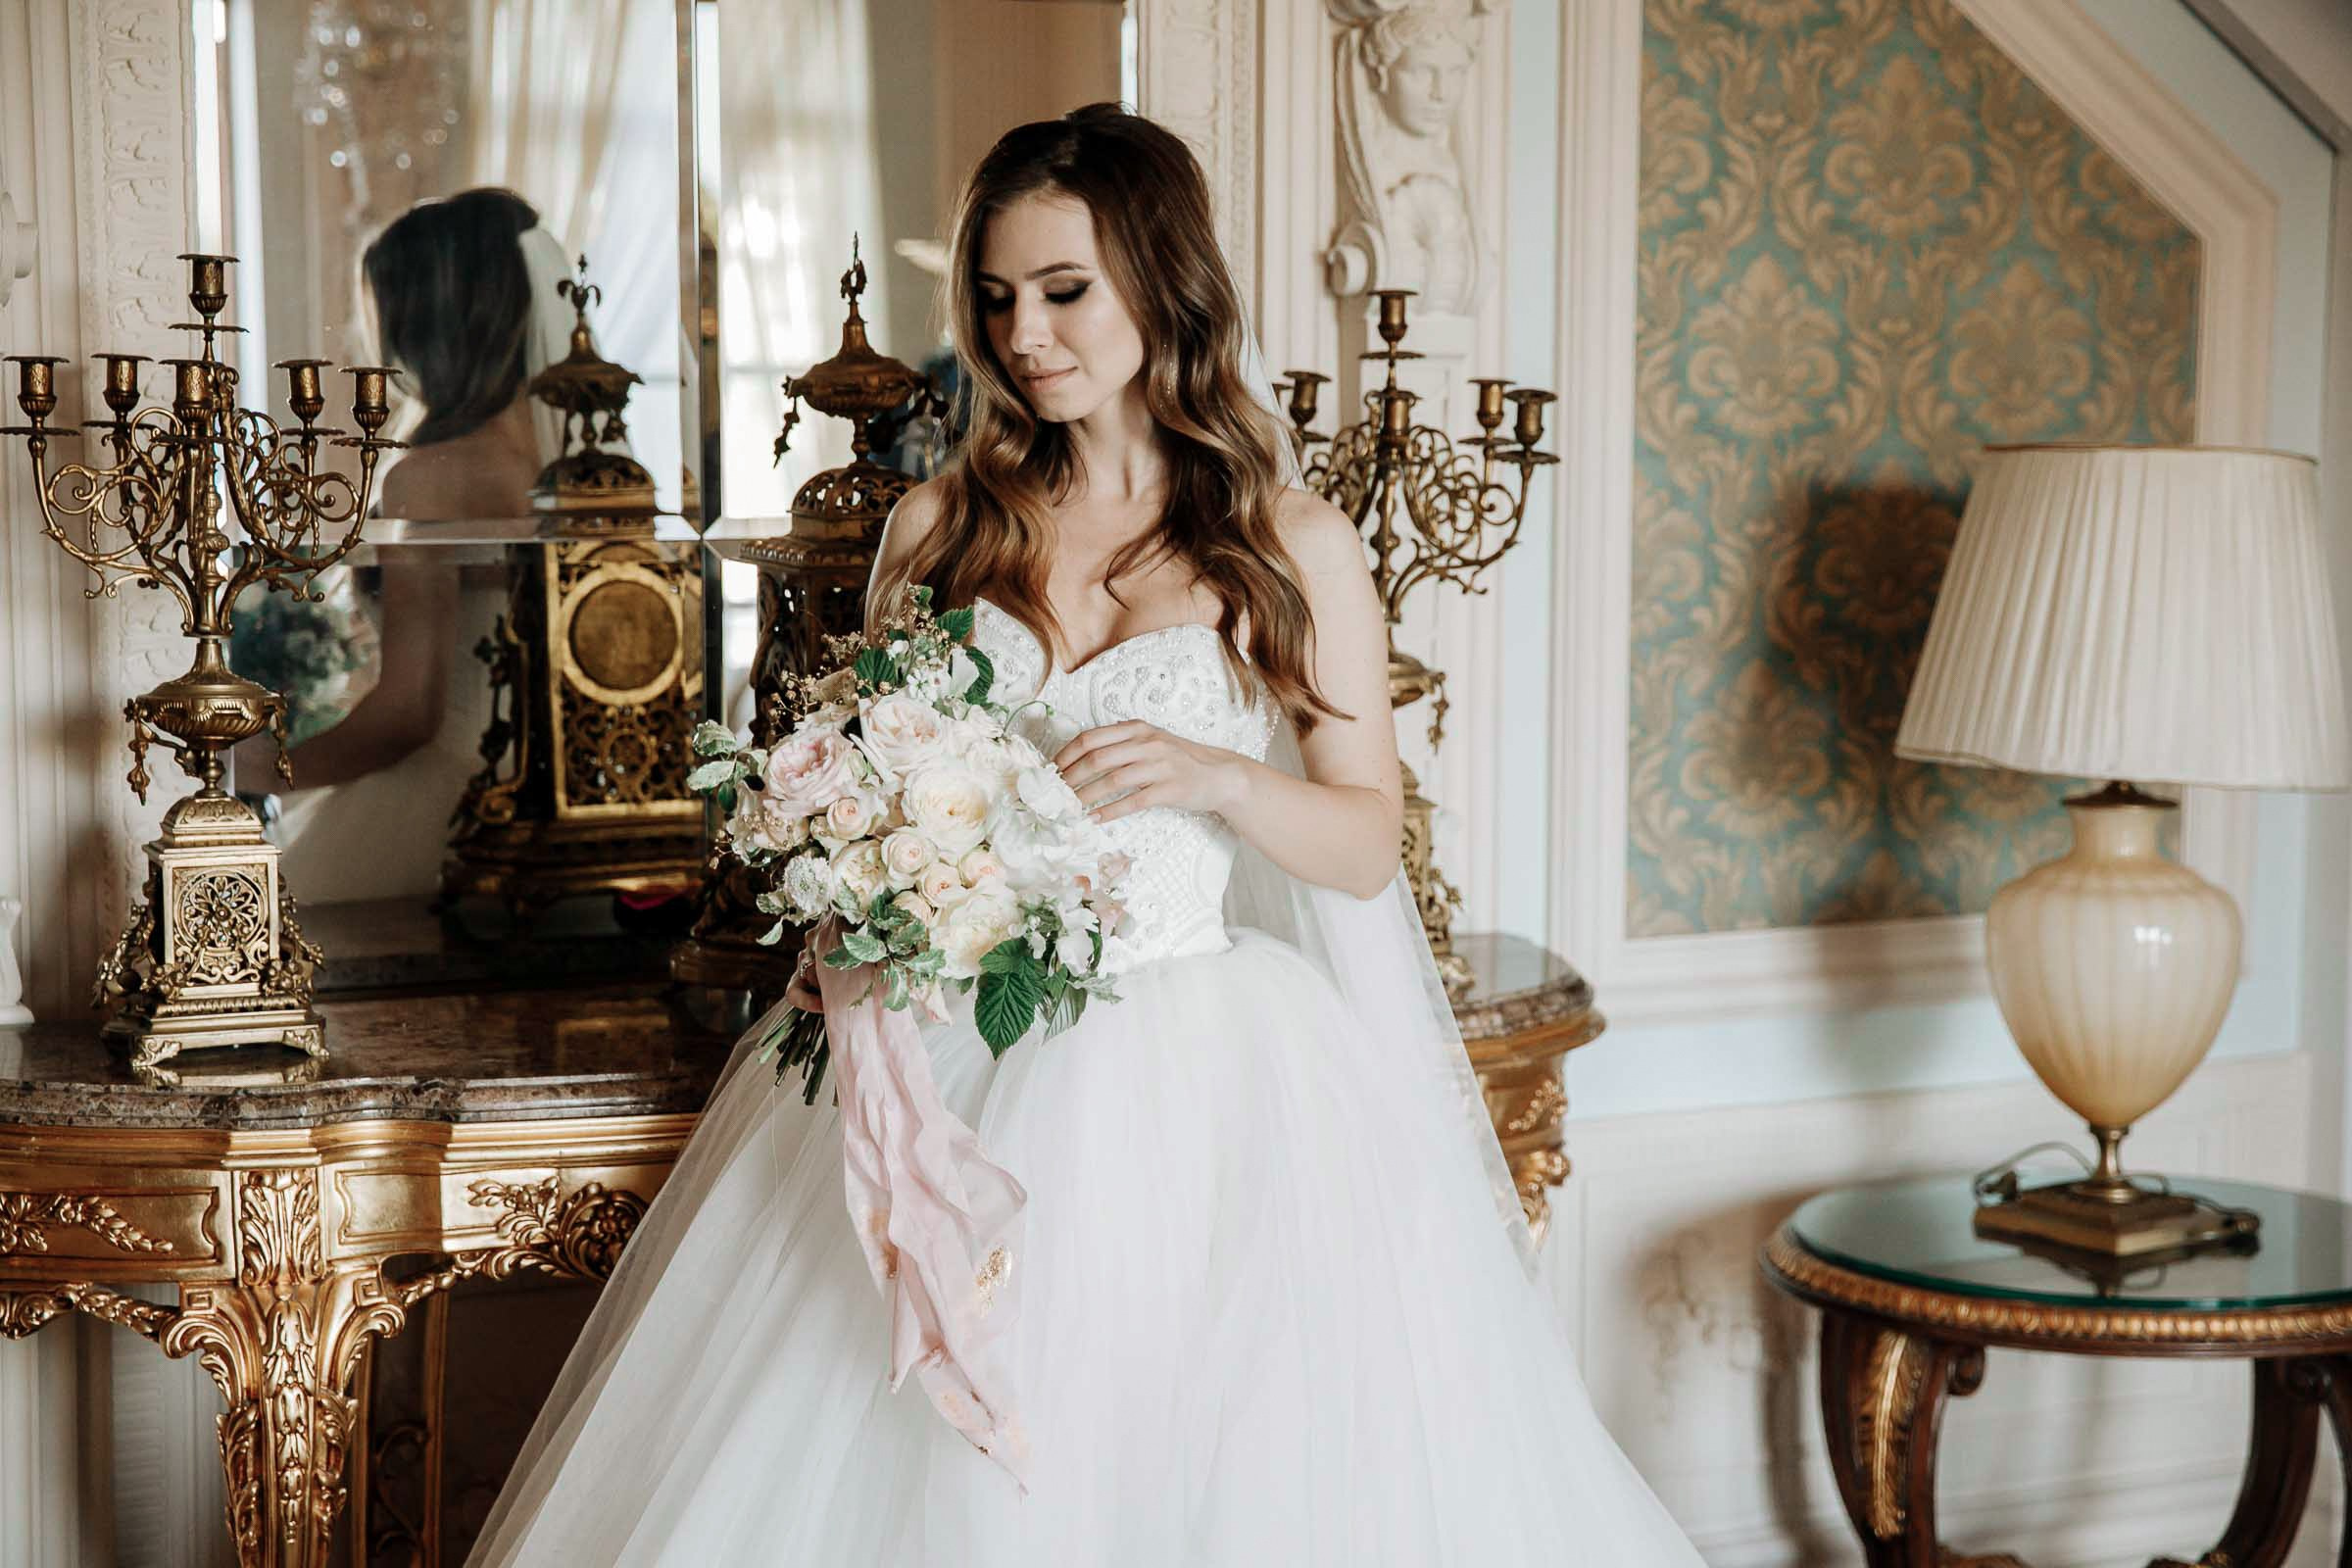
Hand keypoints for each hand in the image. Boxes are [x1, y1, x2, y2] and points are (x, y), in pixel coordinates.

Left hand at [1054, 720, 1243, 823]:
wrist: (1219, 774)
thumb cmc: (1179, 759)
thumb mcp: (1151, 741)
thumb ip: (1121, 742)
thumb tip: (1081, 757)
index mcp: (1137, 729)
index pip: (1091, 737)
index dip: (1066, 754)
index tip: (1051, 770)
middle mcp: (1147, 743)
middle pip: (1097, 758)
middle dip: (1070, 777)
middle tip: (1055, 793)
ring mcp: (1159, 766)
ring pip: (1112, 780)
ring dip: (1086, 796)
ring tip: (1069, 808)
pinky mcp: (1169, 789)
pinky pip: (1133, 801)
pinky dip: (1110, 812)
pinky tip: (1095, 819)